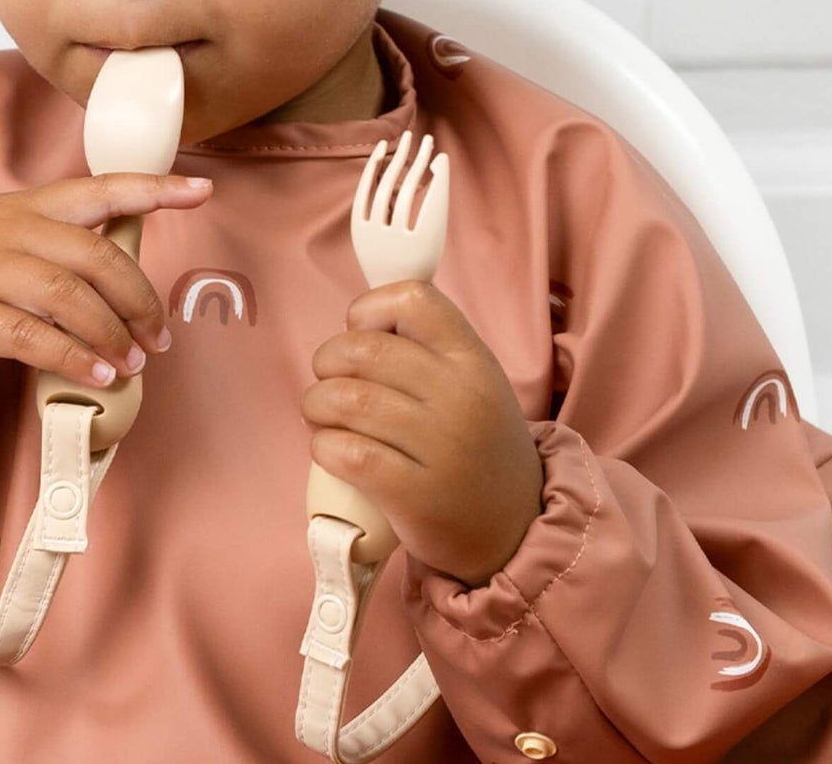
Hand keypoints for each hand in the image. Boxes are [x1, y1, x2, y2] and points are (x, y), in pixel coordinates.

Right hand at [0, 173, 212, 382]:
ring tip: (133, 362)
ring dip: (112, 334)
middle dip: (139, 298)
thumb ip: (56, 240)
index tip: (201, 191)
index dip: (153, 188)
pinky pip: (32, 338)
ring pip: (69, 298)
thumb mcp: (0, 230)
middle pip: (96, 255)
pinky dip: (72, 358)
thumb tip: (122, 273)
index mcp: (27, 205)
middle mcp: (11, 231)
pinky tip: (96, 374)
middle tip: (160, 334)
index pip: (101, 188)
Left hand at [302, 279, 542, 588]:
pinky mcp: (416, 496)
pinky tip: (328, 448)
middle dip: (327, 361)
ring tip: (321, 415)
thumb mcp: (475, 384)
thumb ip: (428, 351)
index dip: (370, 309)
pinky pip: (348, 454)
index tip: (361, 335)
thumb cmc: (478, 447)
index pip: (413, 300)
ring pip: (349, 400)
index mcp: (473, 359)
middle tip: (328, 382)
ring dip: (317, 404)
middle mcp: (461, 397)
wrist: (515, 532)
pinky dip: (324, 445)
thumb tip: (355, 330)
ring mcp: (442, 448)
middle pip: (364, 350)